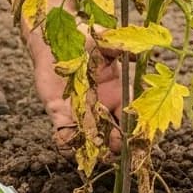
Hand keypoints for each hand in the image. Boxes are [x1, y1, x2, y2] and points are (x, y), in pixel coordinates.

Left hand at [27, 28, 124, 157]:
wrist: (54, 41)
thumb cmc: (82, 39)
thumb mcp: (103, 41)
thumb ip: (118, 48)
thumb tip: (136, 53)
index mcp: (117, 92)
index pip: (131, 115)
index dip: (136, 128)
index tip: (138, 138)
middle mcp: (102, 106)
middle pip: (114, 133)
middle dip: (117, 143)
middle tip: (116, 147)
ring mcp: (81, 112)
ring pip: (92, 139)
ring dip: (94, 148)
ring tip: (95, 153)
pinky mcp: (59, 113)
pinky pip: (64, 133)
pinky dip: (65, 142)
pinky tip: (65, 142)